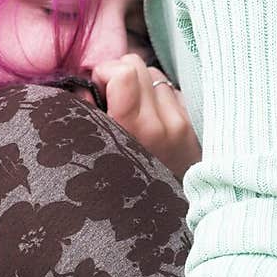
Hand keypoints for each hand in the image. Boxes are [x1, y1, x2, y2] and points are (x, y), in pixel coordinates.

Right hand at [92, 54, 200, 180]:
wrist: (168, 212)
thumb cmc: (122, 185)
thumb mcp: (95, 153)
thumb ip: (85, 115)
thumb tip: (84, 87)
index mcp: (131, 129)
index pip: (123, 72)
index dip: (105, 72)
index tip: (98, 89)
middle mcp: (159, 123)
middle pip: (137, 64)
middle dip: (119, 73)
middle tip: (112, 96)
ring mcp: (179, 122)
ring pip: (155, 74)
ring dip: (140, 84)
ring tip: (133, 109)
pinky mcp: (192, 124)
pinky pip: (170, 90)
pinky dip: (157, 97)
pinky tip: (151, 119)